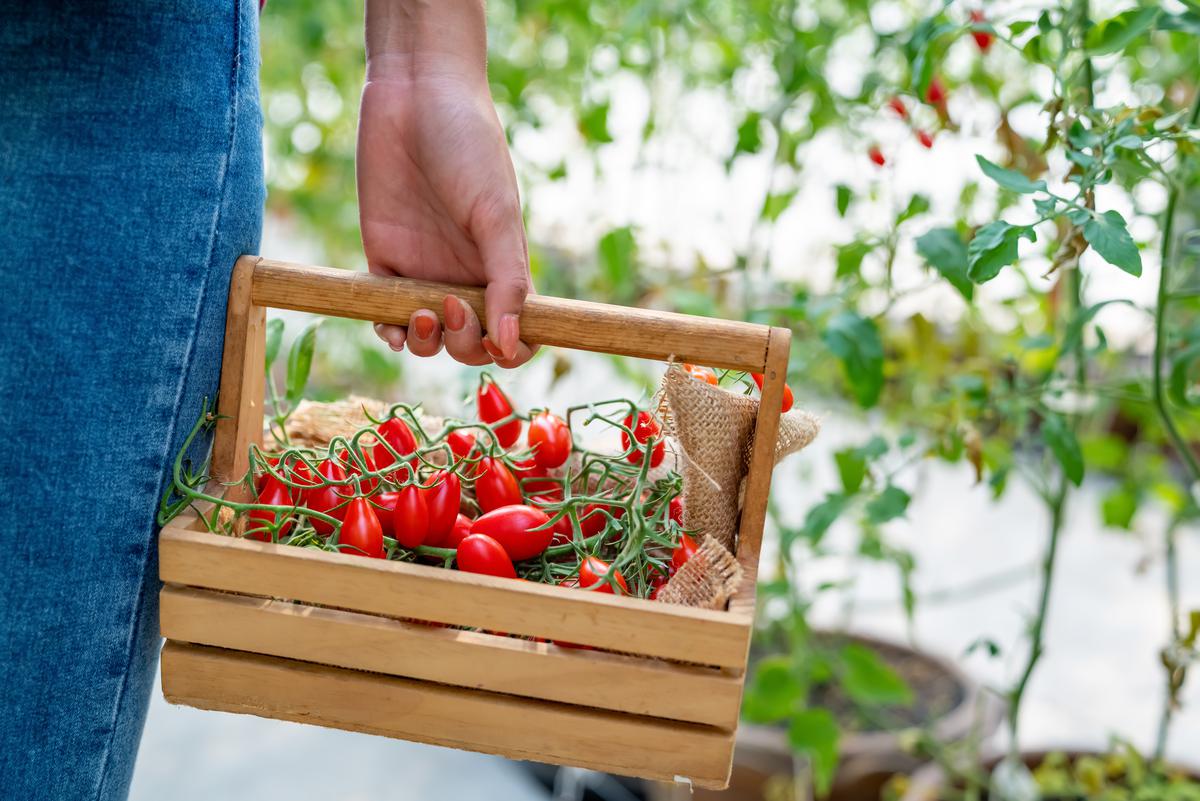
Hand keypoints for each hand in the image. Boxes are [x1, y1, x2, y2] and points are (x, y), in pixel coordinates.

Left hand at [357, 37, 533, 366]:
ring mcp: (424, 273)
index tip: (501, 343)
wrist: (414, 96)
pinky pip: (386, 318)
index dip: (515, 350)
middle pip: (471, 344)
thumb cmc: (469, 146)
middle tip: (451, 305)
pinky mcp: (384, 262)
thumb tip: (510, 343)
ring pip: (430, 340)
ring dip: (428, 343)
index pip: (519, 332)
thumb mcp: (496, 212)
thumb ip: (506, 279)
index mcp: (503, 268)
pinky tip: (393, 325)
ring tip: (422, 311)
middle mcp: (466, 278)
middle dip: (465, 344)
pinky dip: (390, 333)